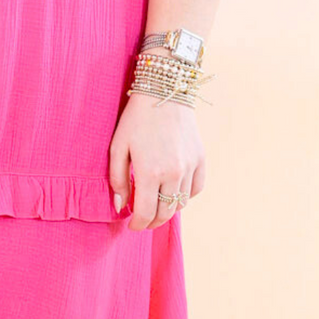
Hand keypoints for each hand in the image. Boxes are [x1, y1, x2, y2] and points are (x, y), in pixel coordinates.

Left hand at [107, 92, 203, 229]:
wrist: (165, 92)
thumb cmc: (136, 119)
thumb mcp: (118, 147)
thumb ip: (117, 179)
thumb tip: (121, 205)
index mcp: (150, 172)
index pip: (146, 213)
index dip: (137, 224)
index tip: (132, 225)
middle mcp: (173, 173)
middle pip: (165, 213)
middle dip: (152, 222)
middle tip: (143, 220)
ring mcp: (190, 167)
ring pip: (181, 203)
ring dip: (168, 209)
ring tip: (156, 205)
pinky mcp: (200, 159)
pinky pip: (195, 188)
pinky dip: (185, 195)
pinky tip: (173, 190)